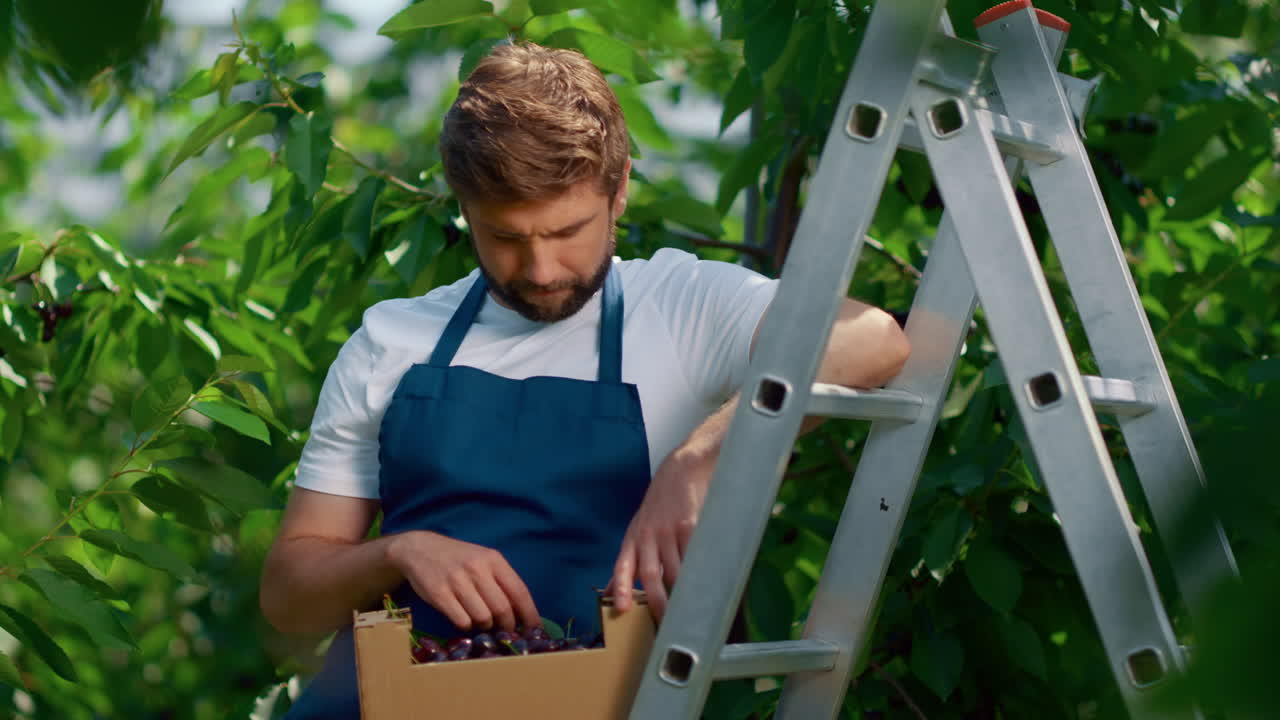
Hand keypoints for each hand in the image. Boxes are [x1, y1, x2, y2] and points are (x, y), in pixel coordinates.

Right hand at [387, 530, 539, 631]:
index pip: (519, 591)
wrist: (420, 549)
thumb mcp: (483, 560)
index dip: (530, 614)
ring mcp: (457, 581)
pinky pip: (462, 621)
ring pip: (483, 618)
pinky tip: (464, 618)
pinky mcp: (439, 594)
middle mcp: (477, 569)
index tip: (535, 629)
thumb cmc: (458, 558)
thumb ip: (501, 581)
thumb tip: (521, 613)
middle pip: (502, 609)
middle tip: (505, 630)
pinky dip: (466, 626)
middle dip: (507, 625)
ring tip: (480, 620)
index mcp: (493, 560)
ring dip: (485, 626)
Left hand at [607, 448, 714, 621]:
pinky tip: (704, 586)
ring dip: (682, 593)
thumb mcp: (638, 530)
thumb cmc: (660, 505)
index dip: (620, 589)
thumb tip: (611, 590)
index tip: (621, 610)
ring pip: (675, 570)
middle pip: (650, 575)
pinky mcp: (690, 525)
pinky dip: (698, 573)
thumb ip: (629, 561)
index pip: (622, 567)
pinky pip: (694, 555)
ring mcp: (668, 530)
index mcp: (633, 539)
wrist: (682, 471)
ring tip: (689, 612)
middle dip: (658, 602)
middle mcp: (647, 535)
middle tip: (666, 624)